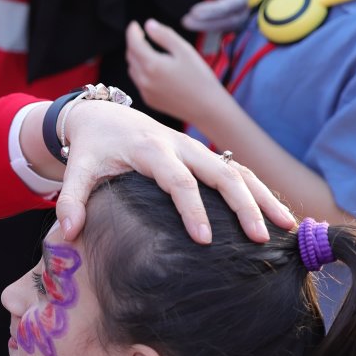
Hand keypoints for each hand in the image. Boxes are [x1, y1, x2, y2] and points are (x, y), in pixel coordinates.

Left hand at [55, 99, 293, 244]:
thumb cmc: (91, 148)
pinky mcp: (204, 154)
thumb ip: (70, 200)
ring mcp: (196, 149)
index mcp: (150, 149)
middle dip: (243, 205)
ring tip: (287, 226)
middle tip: (259, 238)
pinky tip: (277, 214)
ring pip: (237, 170)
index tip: (206, 240)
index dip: (193, 210)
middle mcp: (180, 146)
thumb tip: (68, 234)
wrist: (102, 116)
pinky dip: (259, 189)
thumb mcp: (77, 170)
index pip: (177, 181)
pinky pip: (238, 170)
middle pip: (220, 173)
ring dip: (263, 196)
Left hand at [125, 19, 228, 123]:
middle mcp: (143, 80)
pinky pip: (139, 82)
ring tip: (148, 50)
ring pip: (133, 69)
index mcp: (151, 65)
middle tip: (142, 35)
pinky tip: (154, 69)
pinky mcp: (149, 100)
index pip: (133, 44)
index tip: (134, 24)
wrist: (207, 108)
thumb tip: (148, 24)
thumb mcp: (184, 51)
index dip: (132, 32)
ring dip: (136, 58)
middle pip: (131, 56)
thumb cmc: (200, 77)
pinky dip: (141, 72)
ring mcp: (144, 92)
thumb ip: (164, 35)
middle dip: (134, 44)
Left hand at [182, 0, 283, 32]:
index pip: (238, 1)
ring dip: (212, 25)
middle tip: (187, 21)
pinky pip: (236, 18)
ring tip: (190, 23)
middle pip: (236, 17)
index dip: (215, 9)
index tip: (195, 11)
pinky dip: (219, 23)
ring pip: (236, 21)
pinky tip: (203, 22)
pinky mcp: (252, 4)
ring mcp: (259, 1)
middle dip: (210, 22)